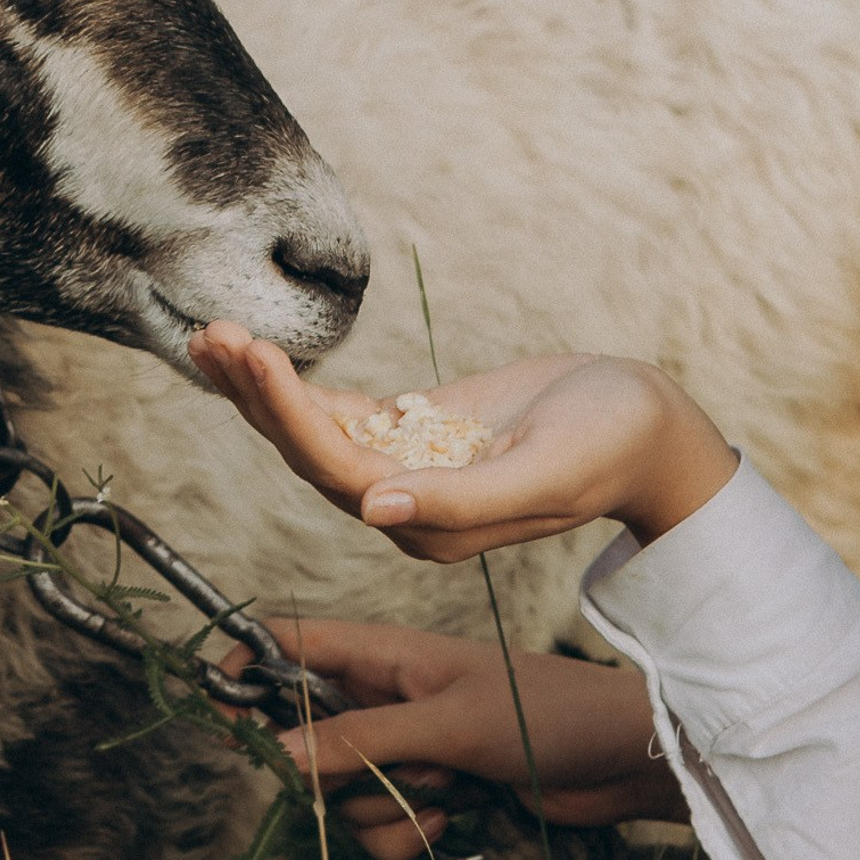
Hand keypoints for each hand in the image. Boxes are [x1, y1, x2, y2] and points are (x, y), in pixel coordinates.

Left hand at [186, 327, 738, 561]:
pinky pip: (339, 412)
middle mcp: (407, 507)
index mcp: (433, 526)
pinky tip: (253, 353)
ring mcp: (406, 469)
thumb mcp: (545, 472)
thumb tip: (374, 510)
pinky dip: (296, 384)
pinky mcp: (413, 432)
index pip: (338, 469)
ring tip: (212, 335)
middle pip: (308, 452)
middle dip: (256, 394)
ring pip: (313, 431)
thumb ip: (462, 500)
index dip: (290, 415)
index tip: (255, 352)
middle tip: (212, 332)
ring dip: (261, 387)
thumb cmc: (610, 445)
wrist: (647, 427)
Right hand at [239, 618, 678, 859]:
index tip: (228, 724)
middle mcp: (383, 696)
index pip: (286, 643)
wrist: (618, 761)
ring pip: (340, 794)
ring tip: (442, 794)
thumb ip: (359, 738)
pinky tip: (455, 821)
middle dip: (328, 774)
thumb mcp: (446, 723)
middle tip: (375, 773)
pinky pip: (378, 827)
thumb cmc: (544, 714)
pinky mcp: (429, 792)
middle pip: (301, 738)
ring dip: (381, 810)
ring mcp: (405, 746)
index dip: (244, 672)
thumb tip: (277, 757)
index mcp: (382, 653)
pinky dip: (406, 835)